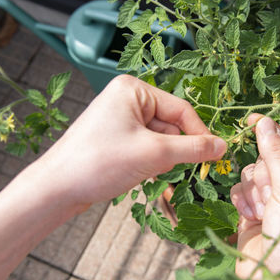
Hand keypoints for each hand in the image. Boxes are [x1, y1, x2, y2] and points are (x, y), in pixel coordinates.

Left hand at [37, 74, 226, 205]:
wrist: (57, 189)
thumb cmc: (101, 162)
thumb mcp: (154, 153)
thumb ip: (193, 148)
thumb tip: (223, 146)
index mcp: (134, 90)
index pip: (181, 110)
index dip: (199, 133)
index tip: (213, 156)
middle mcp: (127, 98)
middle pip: (170, 124)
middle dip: (171, 149)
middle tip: (159, 166)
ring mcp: (120, 118)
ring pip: (160, 139)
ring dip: (160, 158)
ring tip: (140, 170)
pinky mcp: (116, 137)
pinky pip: (146, 147)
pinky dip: (148, 161)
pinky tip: (134, 173)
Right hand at [230, 115, 279, 277]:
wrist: (272, 275)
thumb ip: (275, 155)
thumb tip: (265, 122)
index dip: (272, 131)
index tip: (253, 119)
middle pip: (264, 159)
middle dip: (263, 175)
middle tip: (270, 194)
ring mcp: (268, 200)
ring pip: (249, 175)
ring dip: (252, 191)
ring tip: (262, 211)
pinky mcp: (250, 211)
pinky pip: (239, 191)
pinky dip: (242, 202)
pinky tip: (250, 217)